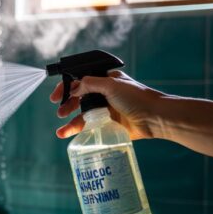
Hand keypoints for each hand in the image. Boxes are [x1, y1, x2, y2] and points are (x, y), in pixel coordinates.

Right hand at [49, 71, 164, 139]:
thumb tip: (73, 88)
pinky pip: (90, 126)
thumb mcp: (111, 85)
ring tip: (62, 129)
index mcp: (105, 79)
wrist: (156, 118)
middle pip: (79, 98)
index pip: (80, 80)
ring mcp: (106, 109)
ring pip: (83, 114)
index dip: (67, 86)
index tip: (56, 96)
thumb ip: (89, 84)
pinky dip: (78, 130)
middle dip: (68, 104)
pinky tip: (67, 134)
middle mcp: (104, 93)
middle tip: (60, 112)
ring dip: (71, 121)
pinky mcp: (109, 124)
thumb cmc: (137, 97)